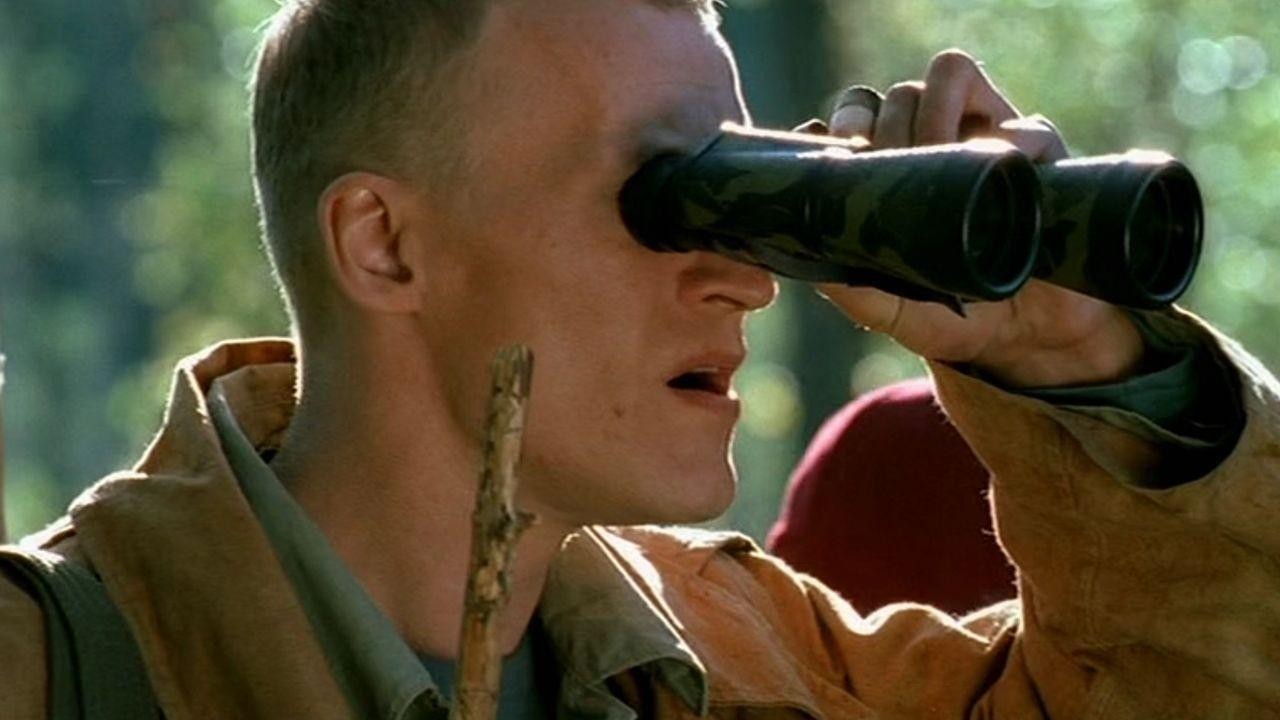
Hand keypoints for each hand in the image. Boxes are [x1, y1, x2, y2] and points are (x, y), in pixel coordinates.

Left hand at [819, 50, 1143, 388]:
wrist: (1024, 338)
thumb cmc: (950, 315)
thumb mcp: (890, 309)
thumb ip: (849, 288)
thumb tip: (806, 257)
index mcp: (893, 168)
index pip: (859, 112)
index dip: (849, 120)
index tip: (849, 147)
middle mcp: (935, 142)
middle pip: (899, 93)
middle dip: (892, 127)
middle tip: (901, 172)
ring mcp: (987, 137)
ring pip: (950, 75)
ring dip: (937, 113)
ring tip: (943, 160)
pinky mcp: (1040, 151)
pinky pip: (1025, 124)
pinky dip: (1009, 140)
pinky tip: (997, 169)